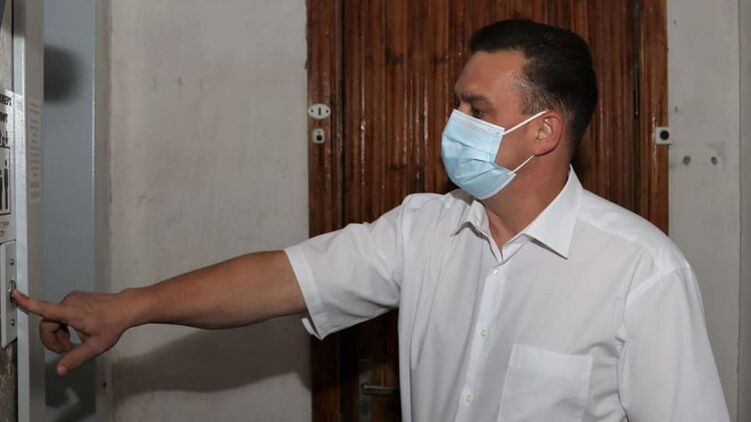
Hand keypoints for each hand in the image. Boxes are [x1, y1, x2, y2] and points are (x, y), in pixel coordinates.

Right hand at [11, 289, 131, 375]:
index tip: (15, 295)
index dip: (28, 303)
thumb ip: (76, 358)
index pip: (44, 308)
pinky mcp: (77, 298)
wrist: (126, 308)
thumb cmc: (113, 323)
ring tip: (74, 341)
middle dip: (53, 339)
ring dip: (60, 332)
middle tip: (66, 349)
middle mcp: (70, 302)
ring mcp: (73, 298)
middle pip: (48, 323)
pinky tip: (79, 330)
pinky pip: (63, 313)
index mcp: (71, 312)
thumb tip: (61, 369)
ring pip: (55, 319)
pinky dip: (66, 324)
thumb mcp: (95, 346)